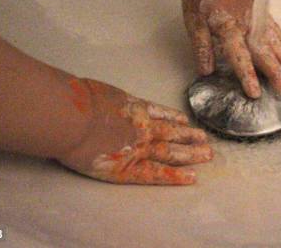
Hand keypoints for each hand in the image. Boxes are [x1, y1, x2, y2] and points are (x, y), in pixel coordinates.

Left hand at [58, 78, 211, 184]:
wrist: (71, 118)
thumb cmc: (72, 146)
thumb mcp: (90, 165)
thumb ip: (110, 161)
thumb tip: (118, 153)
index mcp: (128, 166)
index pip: (158, 173)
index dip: (177, 176)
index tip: (194, 176)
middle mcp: (139, 146)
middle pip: (170, 152)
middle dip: (190, 154)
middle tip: (209, 154)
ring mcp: (140, 123)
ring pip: (170, 131)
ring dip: (187, 135)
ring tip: (203, 137)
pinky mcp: (135, 104)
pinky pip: (159, 111)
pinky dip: (172, 116)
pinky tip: (183, 119)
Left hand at [182, 0, 280, 97]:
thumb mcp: (193, 23)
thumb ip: (202, 47)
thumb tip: (206, 71)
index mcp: (229, 31)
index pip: (239, 58)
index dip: (247, 76)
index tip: (256, 93)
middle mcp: (247, 27)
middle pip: (264, 53)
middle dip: (277, 73)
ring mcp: (257, 19)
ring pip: (276, 43)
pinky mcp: (262, 12)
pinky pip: (277, 30)